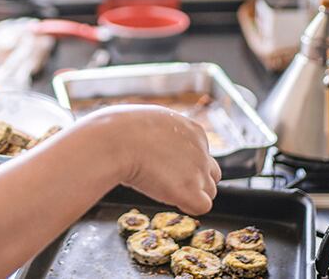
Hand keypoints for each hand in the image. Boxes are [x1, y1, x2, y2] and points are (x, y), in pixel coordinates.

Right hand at [89, 105, 221, 215]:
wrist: (117, 141)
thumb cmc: (120, 130)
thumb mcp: (148, 122)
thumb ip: (160, 134)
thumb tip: (151, 144)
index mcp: (192, 131)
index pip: (201, 153)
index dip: (184, 163)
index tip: (166, 165)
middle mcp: (201, 151)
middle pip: (211, 173)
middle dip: (195, 180)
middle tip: (169, 181)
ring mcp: (198, 171)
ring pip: (209, 191)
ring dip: (191, 194)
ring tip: (165, 190)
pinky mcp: (190, 191)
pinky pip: (202, 206)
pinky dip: (188, 206)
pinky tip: (170, 199)